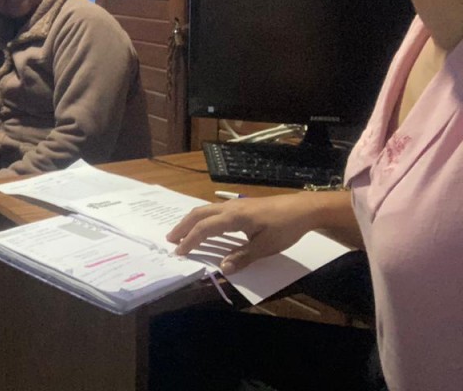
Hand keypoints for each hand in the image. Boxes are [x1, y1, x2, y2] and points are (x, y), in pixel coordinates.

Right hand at [165, 193, 322, 273]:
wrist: (302, 209)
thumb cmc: (284, 227)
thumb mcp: (265, 246)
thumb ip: (243, 257)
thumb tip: (223, 268)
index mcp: (233, 217)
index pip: (204, 229)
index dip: (190, 241)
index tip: (179, 253)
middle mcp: (229, 207)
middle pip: (198, 214)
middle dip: (182, 226)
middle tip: (170, 240)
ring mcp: (234, 204)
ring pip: (205, 210)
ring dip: (190, 221)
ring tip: (181, 232)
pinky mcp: (240, 205)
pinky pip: (213, 209)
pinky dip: (201, 218)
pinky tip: (203, 225)